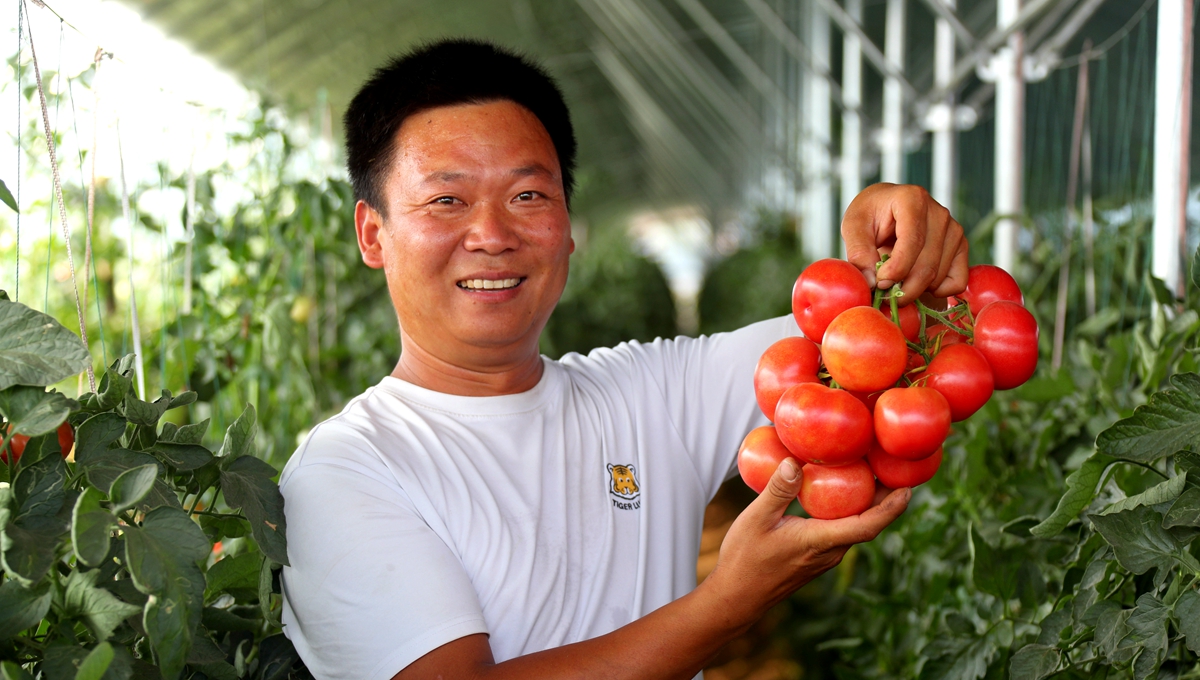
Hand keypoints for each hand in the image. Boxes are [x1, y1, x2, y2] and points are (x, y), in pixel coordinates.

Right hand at [705, 458, 909, 623]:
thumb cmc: (744, 559)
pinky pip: (841, 532)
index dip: (891, 508)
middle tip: (893, 467)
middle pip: (868, 523)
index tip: (909, 490)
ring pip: (855, 528)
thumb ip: (778, 490)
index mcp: (820, 541)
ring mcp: (824, 557)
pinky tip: (838, 494)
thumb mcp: (756, 519)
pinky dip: (848, 511)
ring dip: (867, 504)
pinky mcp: (816, 558)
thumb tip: (793, 461)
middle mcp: (830, 552)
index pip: (868, 525)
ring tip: (870, 474)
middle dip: (885, 498)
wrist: (736, 597)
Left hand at [841, 183, 967, 300]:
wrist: (887, 209)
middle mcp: (939, 213)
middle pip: (927, 265)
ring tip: (896, 282)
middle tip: (884, 295)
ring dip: (916, 289)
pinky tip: (919, 283)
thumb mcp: (853, 226)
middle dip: (904, 288)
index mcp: (912, 200)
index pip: (912, 242)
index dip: (897, 269)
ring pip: (939, 276)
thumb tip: (872, 281)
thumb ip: (859, 252)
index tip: (879, 283)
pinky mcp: (961, 246)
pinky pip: (957, 280)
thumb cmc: (870, 216)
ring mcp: (954, 229)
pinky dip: (938, 291)